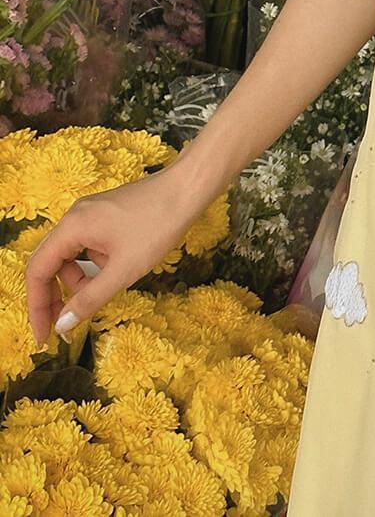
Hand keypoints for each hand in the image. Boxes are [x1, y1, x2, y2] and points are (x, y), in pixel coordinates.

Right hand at [23, 165, 212, 346]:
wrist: (187, 189)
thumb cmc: (158, 225)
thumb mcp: (123, 271)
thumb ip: (90, 300)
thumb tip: (63, 324)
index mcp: (72, 227)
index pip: (37, 272)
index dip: (37, 307)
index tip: (43, 335)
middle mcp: (75, 217)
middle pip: (50, 263)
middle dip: (54, 296)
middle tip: (64, 325)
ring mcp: (90, 213)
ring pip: (70, 255)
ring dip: (79, 280)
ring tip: (104, 290)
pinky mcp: (105, 214)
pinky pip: (87, 245)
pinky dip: (95, 264)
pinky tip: (118, 269)